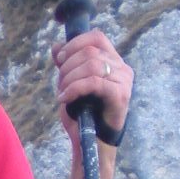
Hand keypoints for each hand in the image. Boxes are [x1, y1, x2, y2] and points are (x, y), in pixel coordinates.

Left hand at [52, 28, 131, 143]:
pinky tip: (64, 98)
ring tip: (62, 93)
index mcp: (113, 61)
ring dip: (69, 78)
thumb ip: (66, 64)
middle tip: (60, 84)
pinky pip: (94, 82)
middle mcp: (122, 67)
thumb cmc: (83, 113)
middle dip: (68, 66)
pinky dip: (74, 88)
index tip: (60, 59)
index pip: (96, 37)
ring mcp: (124, 81)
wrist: (91, 141)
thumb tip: (56, 46)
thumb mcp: (70, 83)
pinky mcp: (120, 95)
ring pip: (91, 65)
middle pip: (90, 51)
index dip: (75, 43)